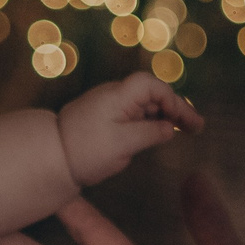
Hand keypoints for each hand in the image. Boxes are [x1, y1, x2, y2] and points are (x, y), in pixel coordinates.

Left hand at [54, 74, 202, 185]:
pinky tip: (157, 134)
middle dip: (174, 108)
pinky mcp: (103, 117)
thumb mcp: (123, 144)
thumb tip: (168, 128)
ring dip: (163, 115)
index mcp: (118, 96)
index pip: (153, 87)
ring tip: (182, 131)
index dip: (174, 100)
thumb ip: (150, 133)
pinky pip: (132, 114)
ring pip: (143, 104)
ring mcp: (107, 105)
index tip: (188, 122)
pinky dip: (148, 121)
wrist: (49, 157)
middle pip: (151, 93)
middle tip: (195, 128)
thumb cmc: (85, 151)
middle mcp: (113, 95)